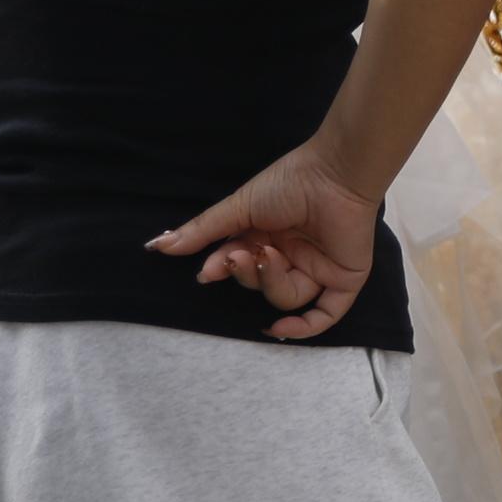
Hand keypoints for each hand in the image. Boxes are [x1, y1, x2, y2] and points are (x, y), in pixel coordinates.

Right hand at [155, 148, 388, 340]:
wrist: (334, 174)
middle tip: (242, 255)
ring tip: (268, 255)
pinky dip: (303, 327)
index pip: (240, 265)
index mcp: (269, 237)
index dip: (223, 270)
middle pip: (260, 284)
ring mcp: (318, 268)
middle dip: (246, 273)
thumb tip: (157, 246)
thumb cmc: (290, 183)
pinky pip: (325, 314)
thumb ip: (202, 230)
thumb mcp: (239, 208)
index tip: (209, 270)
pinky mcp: (344, 279)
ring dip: (270, 281)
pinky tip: (278, 328)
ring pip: (286, 297)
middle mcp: (292, 256)